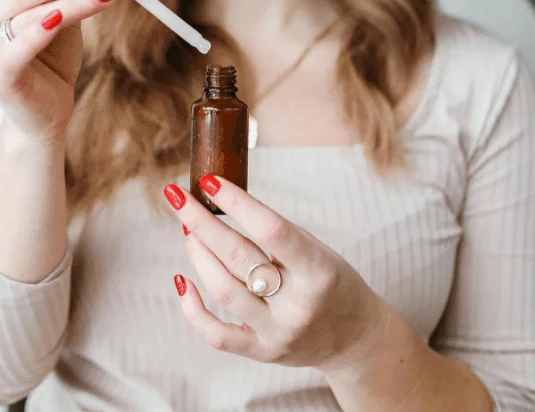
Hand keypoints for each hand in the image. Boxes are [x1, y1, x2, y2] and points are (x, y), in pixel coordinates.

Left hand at [162, 175, 391, 371]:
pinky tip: (182, 280)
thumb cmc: (333, 284)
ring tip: (188, 230)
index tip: (209, 182)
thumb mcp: (319, 252)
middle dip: (200, 222)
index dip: (237, 203)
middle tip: (178, 197)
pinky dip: (192, 307)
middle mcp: (298, 305)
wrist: (356, 340)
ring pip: (222, 290)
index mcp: (319, 271)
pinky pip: (215, 334)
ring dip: (197, 254)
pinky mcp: (262, 352)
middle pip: (238, 257)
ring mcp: (278, 333)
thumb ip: (275, 235)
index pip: (271, 230)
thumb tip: (220, 205)